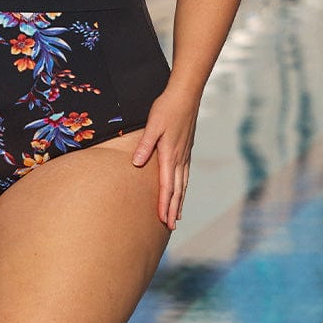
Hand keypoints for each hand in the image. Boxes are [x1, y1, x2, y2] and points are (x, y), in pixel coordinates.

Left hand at [131, 86, 199, 229]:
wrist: (185, 96)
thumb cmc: (166, 108)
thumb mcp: (152, 125)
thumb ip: (144, 144)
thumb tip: (136, 164)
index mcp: (170, 155)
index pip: (167, 186)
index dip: (165, 205)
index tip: (163, 222)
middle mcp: (180, 158)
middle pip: (177, 189)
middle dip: (173, 209)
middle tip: (171, 227)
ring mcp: (185, 154)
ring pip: (183, 183)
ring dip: (179, 200)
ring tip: (177, 215)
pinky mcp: (186, 149)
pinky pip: (185, 174)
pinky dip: (183, 186)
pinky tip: (182, 189)